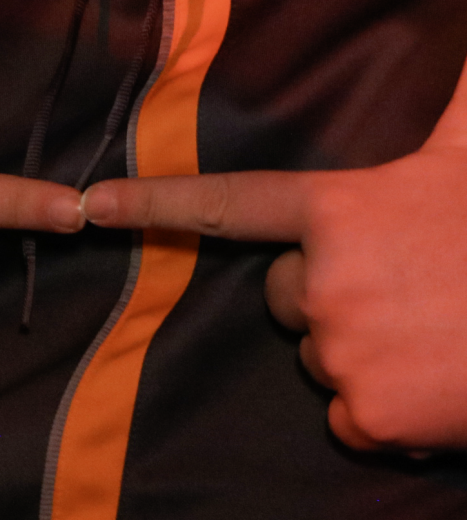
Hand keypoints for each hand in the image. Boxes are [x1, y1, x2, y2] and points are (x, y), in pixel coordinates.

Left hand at [82, 58, 466, 451]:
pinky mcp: (366, 415)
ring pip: (322, 359)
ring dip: (368, 356)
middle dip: (334, 298)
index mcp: (344, 212)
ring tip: (440, 334)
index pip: (230, 204)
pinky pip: (349, 419)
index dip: (154, 204)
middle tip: (415, 291)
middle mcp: (326, 281)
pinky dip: (389, 415)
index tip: (89, 205)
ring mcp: (342, 350)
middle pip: (287, 299)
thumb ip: (461, 99)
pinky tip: (442, 386)